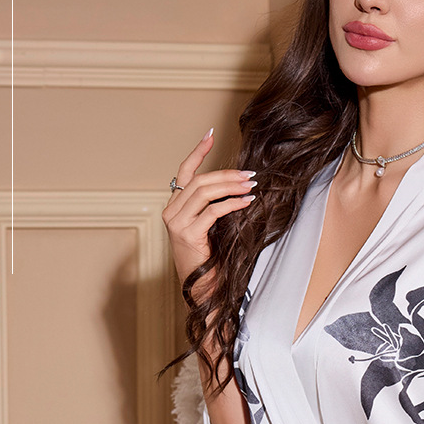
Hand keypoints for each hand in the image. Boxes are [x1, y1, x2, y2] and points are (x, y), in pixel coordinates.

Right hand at [162, 128, 256, 300]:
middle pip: (200, 181)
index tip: (210, 135)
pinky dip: (232, 203)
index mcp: (175, 207)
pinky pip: (213, 211)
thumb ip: (213, 206)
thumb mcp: (210, 227)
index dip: (197, 152)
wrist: (204, 289)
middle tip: (250, 174)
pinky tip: (246, 201)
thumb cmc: (210, 259)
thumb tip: (237, 183)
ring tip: (251, 185)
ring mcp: (176, 223)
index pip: (184, 172)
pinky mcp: (187, 234)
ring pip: (205, 192)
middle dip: (227, 174)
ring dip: (231, 186)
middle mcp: (171, 212)